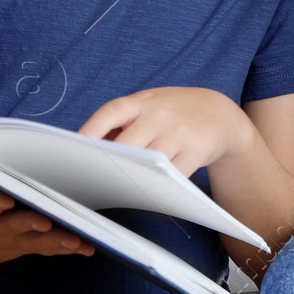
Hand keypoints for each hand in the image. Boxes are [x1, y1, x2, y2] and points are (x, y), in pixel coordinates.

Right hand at [0, 173, 92, 278]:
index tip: (4, 198)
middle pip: (16, 226)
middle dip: (32, 223)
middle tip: (48, 222)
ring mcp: (10, 240)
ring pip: (37, 241)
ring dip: (58, 241)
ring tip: (80, 241)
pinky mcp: (22, 246)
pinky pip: (46, 248)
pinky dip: (66, 248)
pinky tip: (88, 247)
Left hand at [79, 87, 253, 176]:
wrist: (218, 114)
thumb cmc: (172, 112)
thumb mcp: (148, 105)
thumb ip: (121, 121)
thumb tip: (87, 147)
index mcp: (142, 102)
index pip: (111, 112)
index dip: (91, 129)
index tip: (75, 146)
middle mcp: (159, 115)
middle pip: (128, 144)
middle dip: (110, 162)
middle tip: (92, 178)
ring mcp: (179, 133)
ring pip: (149, 161)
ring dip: (132, 177)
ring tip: (114, 188)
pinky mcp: (195, 151)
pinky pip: (173, 174)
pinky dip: (158, 185)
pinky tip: (146, 191)